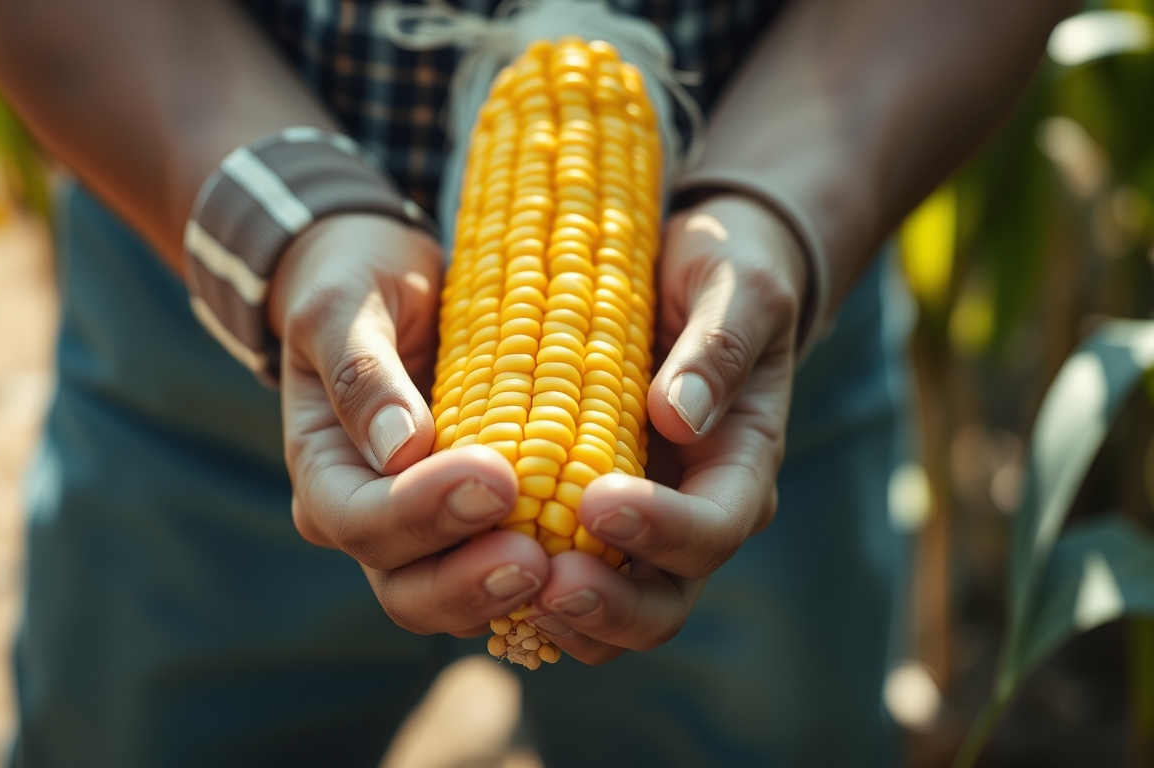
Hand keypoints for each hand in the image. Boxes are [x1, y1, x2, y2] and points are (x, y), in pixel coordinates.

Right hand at [269, 214, 547, 636]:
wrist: (387, 281)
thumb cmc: (355, 283)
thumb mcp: (343, 304)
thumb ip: (362, 372)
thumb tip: (398, 448)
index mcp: (324, 473)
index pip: (360, 519)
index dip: (423, 513)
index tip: (497, 480)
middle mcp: (366, 522)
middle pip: (406, 588)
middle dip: (469, 581)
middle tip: (536, 558)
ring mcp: (422, 535)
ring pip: (457, 600)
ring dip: (510, 594)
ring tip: (569, 572)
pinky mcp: (475, 529)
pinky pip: (504, 573)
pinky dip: (543, 579)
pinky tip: (595, 563)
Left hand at [527, 195, 808, 662]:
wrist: (691, 276)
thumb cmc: (724, 272)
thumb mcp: (736, 286)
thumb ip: (718, 346)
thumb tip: (679, 416)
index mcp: (741, 466)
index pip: (715, 528)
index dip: (663, 530)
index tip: (598, 502)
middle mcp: (695, 514)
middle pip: (665, 602)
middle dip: (609, 607)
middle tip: (548, 586)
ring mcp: (642, 526)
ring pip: (611, 610)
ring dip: (561, 617)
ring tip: (501, 592)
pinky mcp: (589, 518)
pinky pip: (562, 576)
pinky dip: (524, 588)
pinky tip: (471, 564)